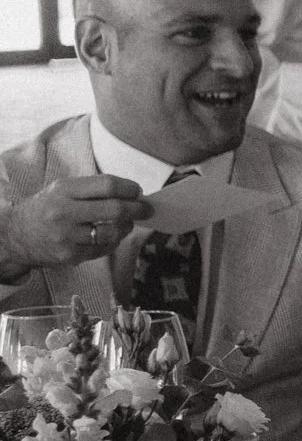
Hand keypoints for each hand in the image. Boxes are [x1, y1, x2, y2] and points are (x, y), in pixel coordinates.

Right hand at [0, 175, 150, 279]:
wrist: (15, 236)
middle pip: (115, 209)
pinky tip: (112, 236)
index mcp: (64, 190)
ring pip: (113, 232)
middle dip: (137, 209)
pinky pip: (103, 249)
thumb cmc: (47, 208)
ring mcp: (66, 236)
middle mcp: (64, 212)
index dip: (129, 188)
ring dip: (127, 227)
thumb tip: (132, 192)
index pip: (107, 185)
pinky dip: (114, 242)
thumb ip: (92, 189)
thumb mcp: (62, 190)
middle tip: (147, 209)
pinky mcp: (70, 255)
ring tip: (127, 223)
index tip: (138, 191)